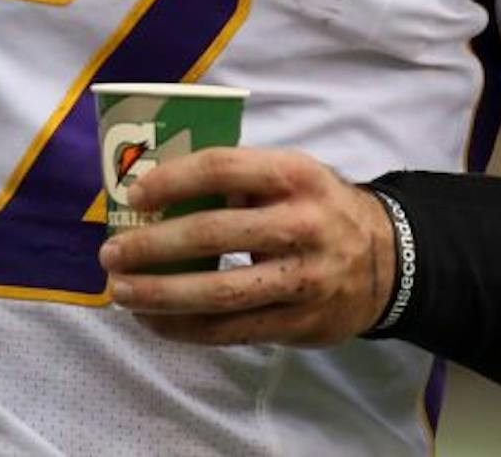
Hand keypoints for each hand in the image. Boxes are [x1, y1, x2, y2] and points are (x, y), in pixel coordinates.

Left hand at [96, 146, 391, 347]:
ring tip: (120, 291)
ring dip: (161, 295)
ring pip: (220, 294)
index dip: (173, 180)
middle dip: (153, 246)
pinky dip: (185, 329)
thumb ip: (235, 178)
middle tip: (110, 253)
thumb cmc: (315, 207)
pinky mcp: (300, 324)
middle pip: (214, 234)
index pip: (223, 168)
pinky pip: (232, 331)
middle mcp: (302, 226)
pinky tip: (154, 321)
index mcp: (294, 176)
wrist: (390, 261)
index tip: (134, 195)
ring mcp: (303, 280)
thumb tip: (152, 188)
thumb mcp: (289, 174)